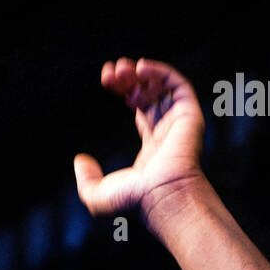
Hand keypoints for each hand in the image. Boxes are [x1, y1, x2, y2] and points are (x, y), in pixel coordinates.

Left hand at [74, 57, 205, 230]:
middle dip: (129, 78)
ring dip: (142, 72)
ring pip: (162, 86)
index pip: (139, 107)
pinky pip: (177, 85)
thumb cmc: (135, 201)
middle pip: (149, 93)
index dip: (123, 90)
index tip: (106, 80)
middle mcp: (167, 132)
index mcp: (152, 147)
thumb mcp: (98, 196)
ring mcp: (179, 123)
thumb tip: (80, 161)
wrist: (161, 197)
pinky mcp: (189, 115)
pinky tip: (140, 68)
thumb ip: (86, 181)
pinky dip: (160, 72)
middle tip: (110, 70)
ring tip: (120, 68)